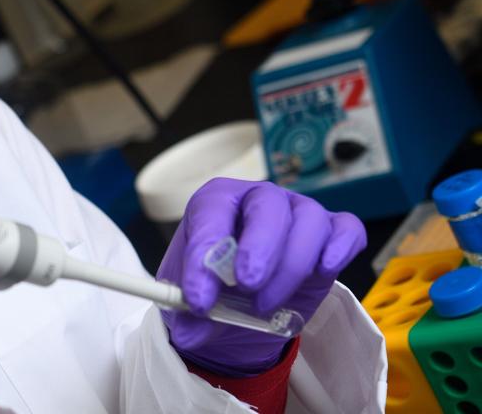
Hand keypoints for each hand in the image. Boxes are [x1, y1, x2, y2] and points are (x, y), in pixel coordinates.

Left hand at [157, 178, 365, 375]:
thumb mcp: (193, 307)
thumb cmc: (215, 292)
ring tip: (265, 304)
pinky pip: (346, 229)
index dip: (206, 249)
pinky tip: (326, 268)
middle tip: (246, 285)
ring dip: (291, 265)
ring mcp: (298, 213)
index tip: (199, 297)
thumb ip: (187, 316)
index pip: (212, 209)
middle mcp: (258, 200)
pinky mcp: (331, 235)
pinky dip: (341, 246)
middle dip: (260, 246)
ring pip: (308, 219)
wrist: (241, 312)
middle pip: (268, 203)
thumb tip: (186, 331)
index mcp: (216, 203)